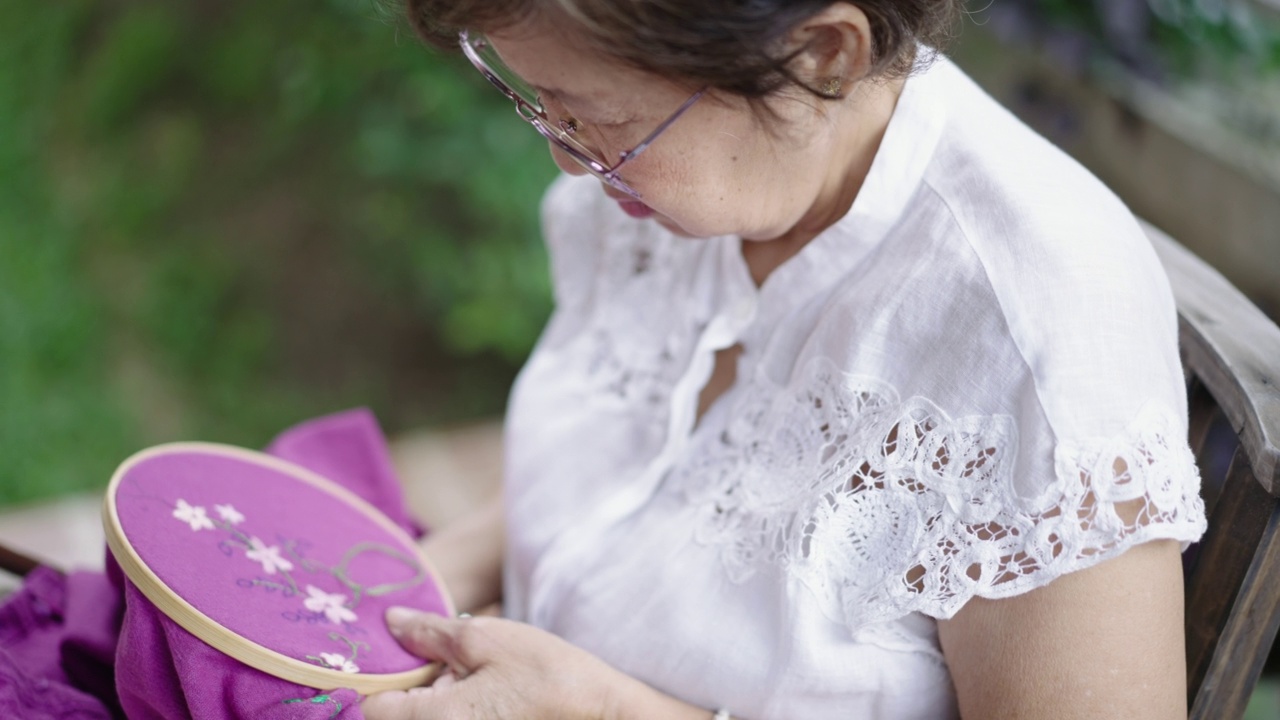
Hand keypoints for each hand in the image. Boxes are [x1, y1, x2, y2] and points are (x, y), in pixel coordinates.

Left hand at [361, 608, 617, 719]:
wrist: (609, 717)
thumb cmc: (550, 677)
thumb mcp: (487, 639)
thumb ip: (430, 632)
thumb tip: (391, 622)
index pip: (371, 708)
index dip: (385, 678)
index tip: (410, 661)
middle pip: (397, 719)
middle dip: (415, 693)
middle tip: (453, 671)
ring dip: (438, 706)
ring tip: (479, 689)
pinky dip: (460, 716)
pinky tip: (493, 706)